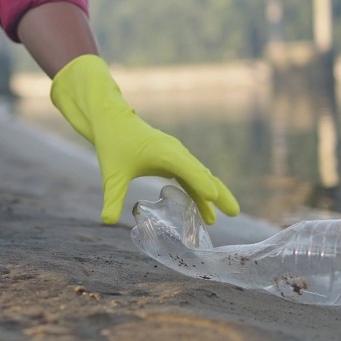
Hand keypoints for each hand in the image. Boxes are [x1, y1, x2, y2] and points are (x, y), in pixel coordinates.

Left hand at [50, 54, 238, 224]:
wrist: (111, 120)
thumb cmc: (112, 143)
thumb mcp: (112, 174)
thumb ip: (112, 197)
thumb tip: (106, 220)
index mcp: (164, 152)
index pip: (187, 170)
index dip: (200, 183)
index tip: (213, 197)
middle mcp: (175, 152)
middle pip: (202, 174)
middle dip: (218, 193)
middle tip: (234, 213)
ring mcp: (176, 154)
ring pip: (200, 175)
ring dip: (212, 194)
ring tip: (222, 217)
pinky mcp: (172, 158)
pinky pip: (190, 175)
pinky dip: (199, 190)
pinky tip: (204, 206)